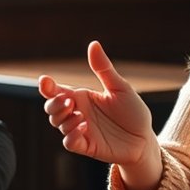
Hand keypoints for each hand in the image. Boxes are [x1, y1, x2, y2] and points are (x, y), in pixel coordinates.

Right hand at [38, 40, 154, 164]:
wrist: (145, 139)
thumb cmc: (133, 111)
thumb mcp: (119, 87)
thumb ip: (104, 69)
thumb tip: (93, 44)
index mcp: (82, 97)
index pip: (56, 91)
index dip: (46, 86)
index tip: (45, 81)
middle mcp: (77, 113)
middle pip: (51, 108)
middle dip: (54, 104)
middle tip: (70, 102)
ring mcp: (80, 130)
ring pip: (58, 124)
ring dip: (65, 119)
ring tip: (82, 117)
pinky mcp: (86, 146)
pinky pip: (69, 142)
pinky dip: (71, 135)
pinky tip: (84, 128)